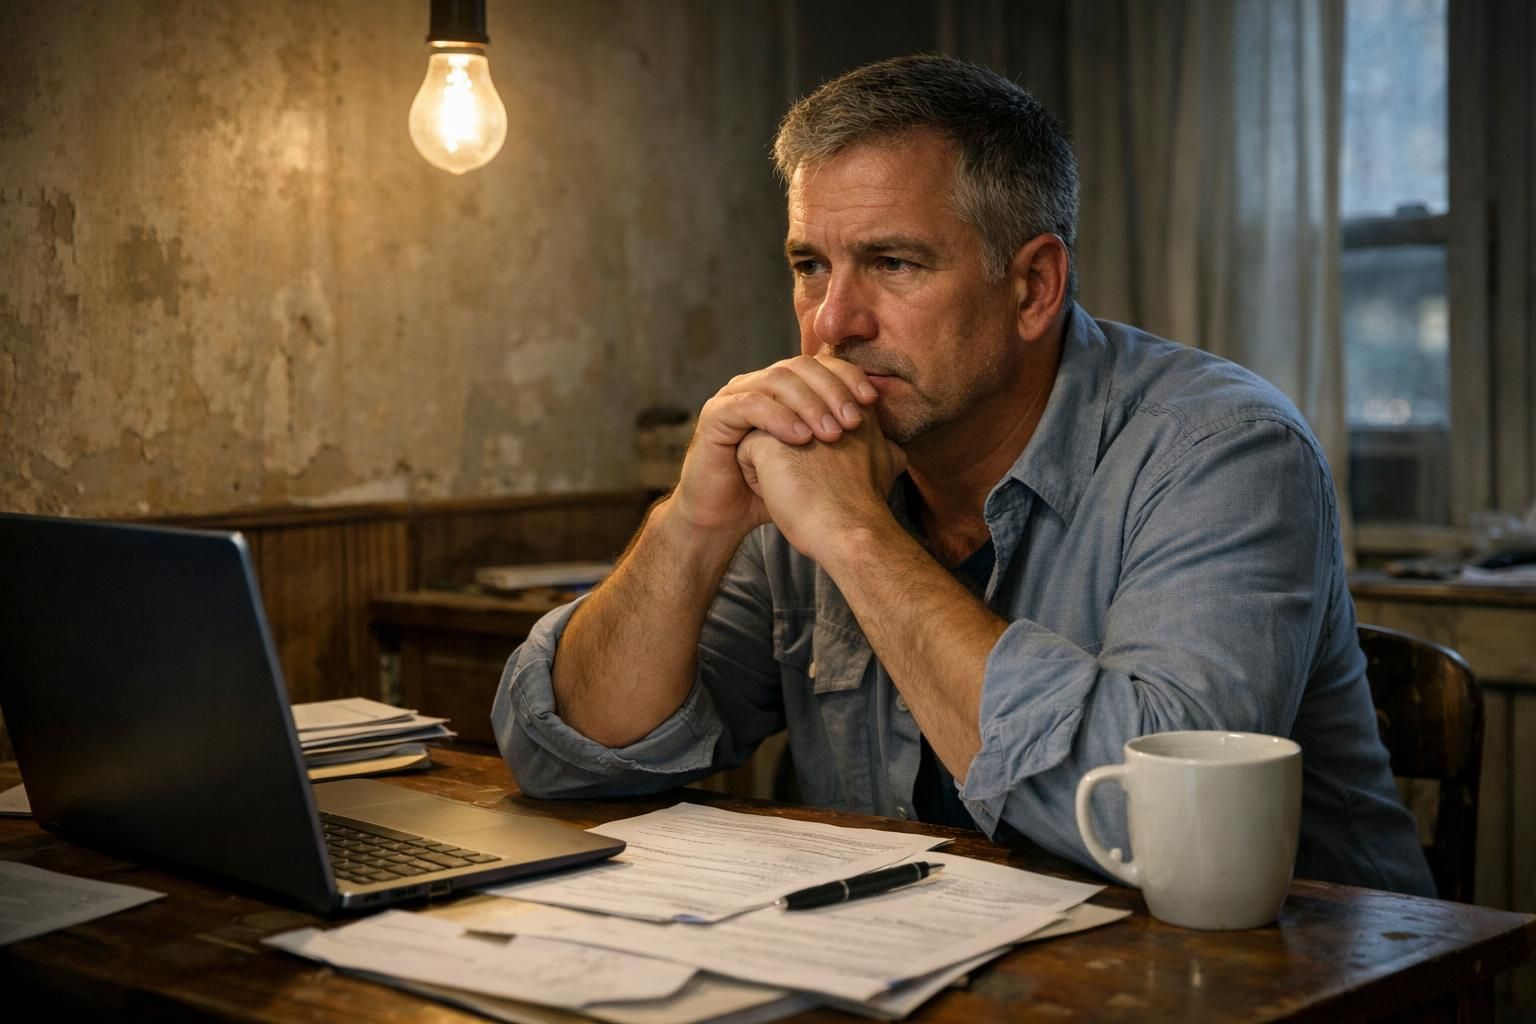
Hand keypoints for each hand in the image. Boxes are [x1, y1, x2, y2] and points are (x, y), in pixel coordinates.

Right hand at [667, 354, 879, 540]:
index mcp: (785, 390)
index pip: (821, 366)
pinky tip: (801, 439)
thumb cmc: (772, 491)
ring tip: (832, 434)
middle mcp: (760, 384)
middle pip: (801, 366)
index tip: (873, 401)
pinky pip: (750, 404)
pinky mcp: (716, 414)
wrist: (726, 517)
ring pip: (777, 380)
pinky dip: (779, 418)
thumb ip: (850, 452)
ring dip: (810, 404)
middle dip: (833, 389)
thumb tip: (898, 451)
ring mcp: (735, 395)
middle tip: (854, 421)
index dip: (849, 376)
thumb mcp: (817, 467)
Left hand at [735, 417, 907, 563]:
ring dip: (772, 460)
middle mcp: (819, 405)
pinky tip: (778, 492)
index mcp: (850, 406)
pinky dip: (756, 476)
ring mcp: (791, 419)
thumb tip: (891, 451)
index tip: (823, 465)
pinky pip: (745, 452)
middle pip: (787, 416)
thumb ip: (882, 448)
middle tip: (810, 478)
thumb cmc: (863, 507)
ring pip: (764, 432)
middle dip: (789, 444)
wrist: (850, 531)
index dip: (812, 432)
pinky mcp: (765, 440)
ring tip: (793, 485)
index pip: (817, 403)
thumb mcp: (885, 467)